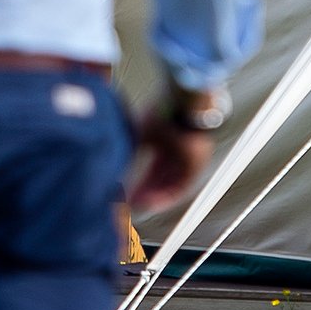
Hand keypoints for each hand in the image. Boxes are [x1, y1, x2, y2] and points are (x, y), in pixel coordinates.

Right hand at [126, 97, 216, 232]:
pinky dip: (165, 195)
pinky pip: (180, 186)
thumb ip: (131, 149)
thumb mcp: (140, 133)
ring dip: (154, 196)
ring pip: (170, 183)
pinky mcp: (196, 166)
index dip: (141, 180)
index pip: (154, 167)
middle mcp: (179, 152)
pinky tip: (151, 203)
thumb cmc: (162, 112)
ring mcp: (189, 159)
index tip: (128, 190)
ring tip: (137, 206)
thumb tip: (114, 159)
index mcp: (168, 142)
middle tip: (130, 202)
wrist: (183, 104)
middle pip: (161, 177)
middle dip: (145, 191)